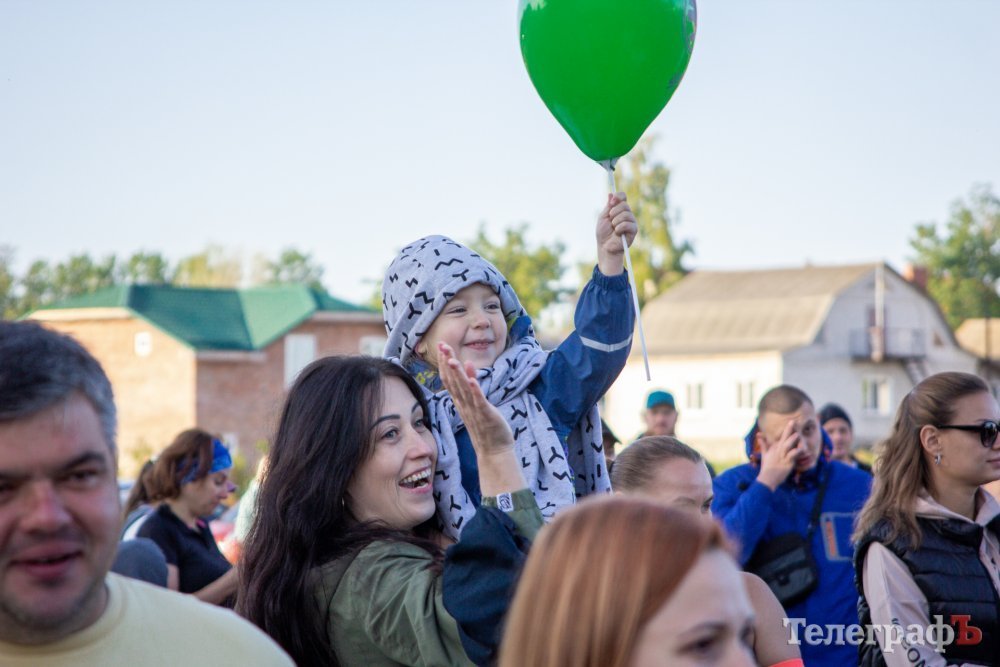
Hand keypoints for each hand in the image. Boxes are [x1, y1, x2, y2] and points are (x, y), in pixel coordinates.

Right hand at [437, 343, 513, 457]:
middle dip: (448, 362)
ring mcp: (474, 411)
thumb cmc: (486, 425)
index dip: (444, 362)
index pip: (449, 379)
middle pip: (453, 381)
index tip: (442, 346)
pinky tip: (472, 381)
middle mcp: (464, 405)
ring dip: (458, 375)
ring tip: (453, 359)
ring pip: (463, 390)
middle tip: (442, 345)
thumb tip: (468, 363)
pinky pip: (479, 402)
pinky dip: (475, 392)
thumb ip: (472, 381)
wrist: (493, 451)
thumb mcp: (476, 401)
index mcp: (461, 401)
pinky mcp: (486, 416)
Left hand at [596, 192, 637, 275]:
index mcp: (619, 209)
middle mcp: (627, 214)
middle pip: (625, 204)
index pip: (623, 196)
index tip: (611, 202)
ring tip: (613, 228)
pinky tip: (617, 233)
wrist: (605, 246)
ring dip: (616, 221)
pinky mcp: (634, 230)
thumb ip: (608, 207)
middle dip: (614, 212)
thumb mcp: (603, 217)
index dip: (618, 196)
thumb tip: (611, 194)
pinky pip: (627, 224)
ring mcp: (631, 221)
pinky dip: (619, 228)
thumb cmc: (603, 233)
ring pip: (626, 214)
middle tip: (610, 220)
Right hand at [756, 420, 803, 490]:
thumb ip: (763, 444)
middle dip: (788, 430)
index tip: (792, 422)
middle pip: (784, 438)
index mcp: (774, 448)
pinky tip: (801, 449)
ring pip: (787, 446)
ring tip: (797, 434)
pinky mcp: (786, 463)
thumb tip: (759, 435)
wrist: (767, 478)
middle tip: (793, 421)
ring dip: (792, 440)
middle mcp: (778, 451)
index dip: (787, 430)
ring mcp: (782, 457)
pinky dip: (796, 452)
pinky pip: (792, 456)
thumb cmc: (767, 467)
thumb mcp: (764, 454)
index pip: (781, 437)